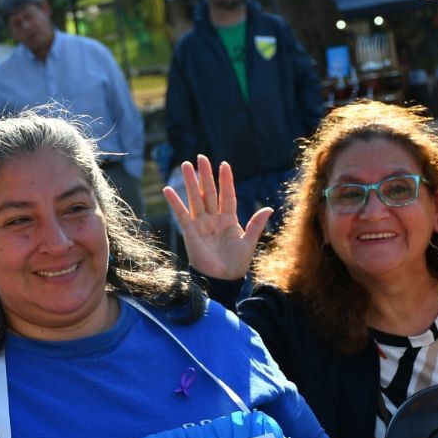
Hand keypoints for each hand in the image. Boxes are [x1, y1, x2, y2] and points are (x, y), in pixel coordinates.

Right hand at [163, 155, 271, 280]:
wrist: (221, 280)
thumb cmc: (236, 264)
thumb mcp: (249, 243)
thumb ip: (256, 225)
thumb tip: (269, 209)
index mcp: (229, 220)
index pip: (227, 195)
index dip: (226, 181)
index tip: (224, 164)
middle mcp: (214, 219)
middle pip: (209, 192)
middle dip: (205, 175)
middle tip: (200, 157)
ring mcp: (201, 224)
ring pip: (195, 198)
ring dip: (190, 182)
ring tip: (186, 164)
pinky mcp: (190, 232)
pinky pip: (181, 214)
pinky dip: (174, 202)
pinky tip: (168, 189)